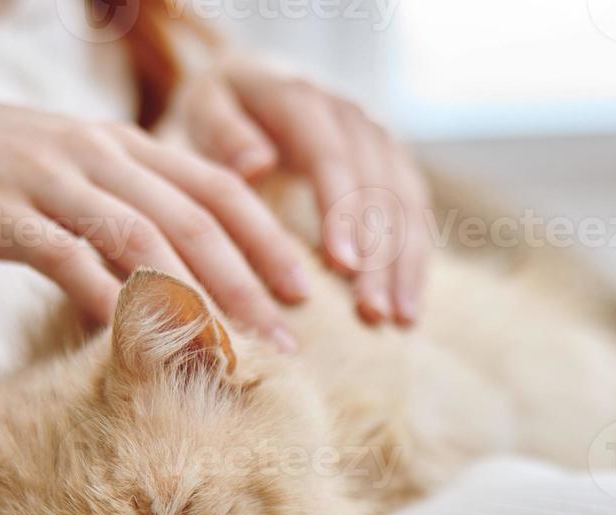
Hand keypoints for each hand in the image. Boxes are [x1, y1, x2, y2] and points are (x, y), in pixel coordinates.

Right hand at [0, 81, 307, 349]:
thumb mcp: (70, 171)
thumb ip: (126, 206)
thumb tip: (181, 270)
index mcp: (123, 144)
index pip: (218, 188)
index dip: (267, 240)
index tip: (304, 290)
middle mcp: (100, 155)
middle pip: (197, 220)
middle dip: (250, 283)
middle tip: (287, 339)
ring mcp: (53, 181)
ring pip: (146, 241)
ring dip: (197, 300)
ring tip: (233, 351)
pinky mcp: (5, 213)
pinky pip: (71, 262)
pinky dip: (110, 303)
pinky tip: (138, 345)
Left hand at [177, 58, 430, 326]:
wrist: (244, 93)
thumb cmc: (212, 117)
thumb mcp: (201, 113)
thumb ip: (222, 134)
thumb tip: (258, 164)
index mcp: (300, 97)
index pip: (330, 155)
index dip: (341, 211)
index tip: (342, 265)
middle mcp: (349, 113)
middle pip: (376, 186)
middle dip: (378, 254)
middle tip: (372, 310)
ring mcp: (377, 137)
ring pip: (404, 204)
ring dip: (403, 265)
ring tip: (396, 319)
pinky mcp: (392, 164)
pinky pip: (414, 214)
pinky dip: (414, 263)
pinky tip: (408, 307)